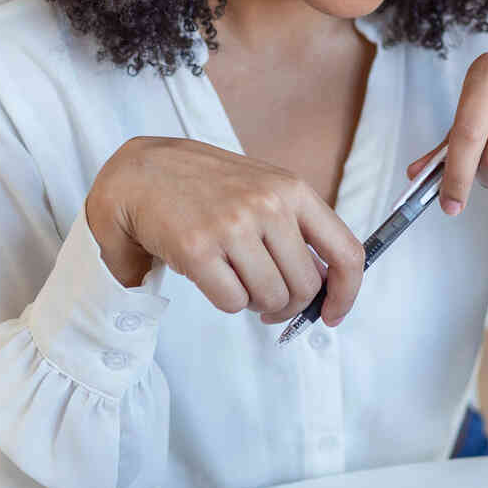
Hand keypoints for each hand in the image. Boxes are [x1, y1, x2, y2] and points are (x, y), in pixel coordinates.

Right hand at [85, 138, 365, 325]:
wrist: (140, 174)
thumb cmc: (207, 189)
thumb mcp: (264, 190)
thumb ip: (298, 231)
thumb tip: (327, 285)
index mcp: (293, 190)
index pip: (346, 252)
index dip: (346, 293)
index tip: (332, 313)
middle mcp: (268, 205)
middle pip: (306, 286)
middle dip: (289, 304)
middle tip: (267, 297)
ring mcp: (233, 226)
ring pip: (271, 298)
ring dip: (256, 303)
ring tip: (237, 279)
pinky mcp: (198, 249)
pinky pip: (233, 302)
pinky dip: (228, 301)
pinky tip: (214, 277)